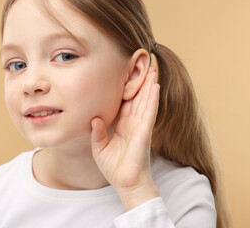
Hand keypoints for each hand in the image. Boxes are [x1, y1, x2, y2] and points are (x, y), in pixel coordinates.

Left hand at [90, 66, 159, 209]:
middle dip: (140, 81)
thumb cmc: (114, 169)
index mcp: (122, 126)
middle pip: (137, 98)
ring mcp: (140, 127)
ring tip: (151, 68)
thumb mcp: (100, 149)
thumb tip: (94, 118)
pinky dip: (152, 99)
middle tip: (142, 64)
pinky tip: (155, 86)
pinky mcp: (144, 132)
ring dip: (148, 85)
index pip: (125, 103)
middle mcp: (133, 124)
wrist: (126, 184)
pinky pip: (149, 112)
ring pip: (145, 101)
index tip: (125, 74)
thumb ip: (97, 133)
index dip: (125, 89)